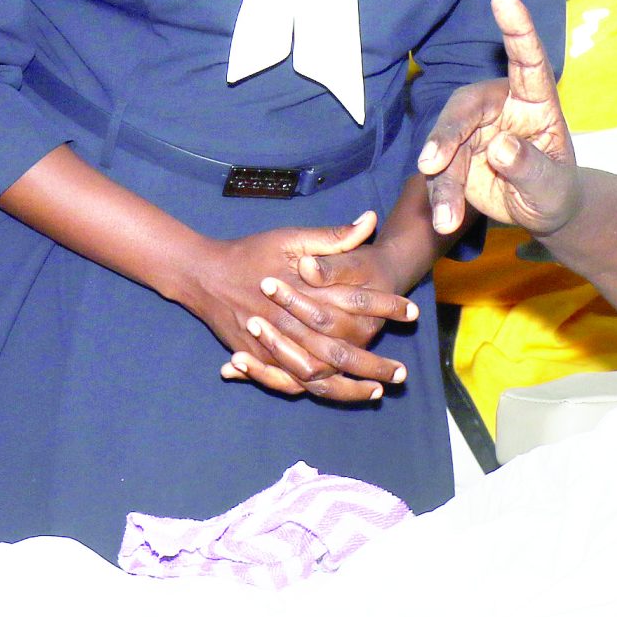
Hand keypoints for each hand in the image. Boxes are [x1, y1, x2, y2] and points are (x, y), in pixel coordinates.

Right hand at [179, 213, 415, 401]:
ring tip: (376, 392)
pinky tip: (335, 394)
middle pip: (342, 351)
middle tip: (402, 373)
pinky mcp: (259, 359)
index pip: (357, 302)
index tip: (412, 313)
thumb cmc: (250, 253)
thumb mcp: (291, 237)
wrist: (204, 275)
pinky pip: (290, 383)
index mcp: (306, 291)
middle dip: (375, 364)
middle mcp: (293, 323)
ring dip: (350, 387)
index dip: (387, 308)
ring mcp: (275, 346)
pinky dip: (314, 391)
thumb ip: (332, 237)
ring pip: (319, 376)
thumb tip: (370, 222)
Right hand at [417, 0, 577, 236]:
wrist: (541, 212)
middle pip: (466, 106)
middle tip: (434, 162)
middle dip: (447, 132)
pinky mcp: (455, 156)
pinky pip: (440, 171)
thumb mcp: (554, 187)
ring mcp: (474, 131)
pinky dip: (440, 195)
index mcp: (534, 100)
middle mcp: (499, 107)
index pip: (528, 59)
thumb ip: (532, 167)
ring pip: (446, 143)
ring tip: (447, 215)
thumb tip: (503, 147)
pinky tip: (446, 219)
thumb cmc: (556, 189)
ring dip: (441, 177)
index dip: (517, 27)